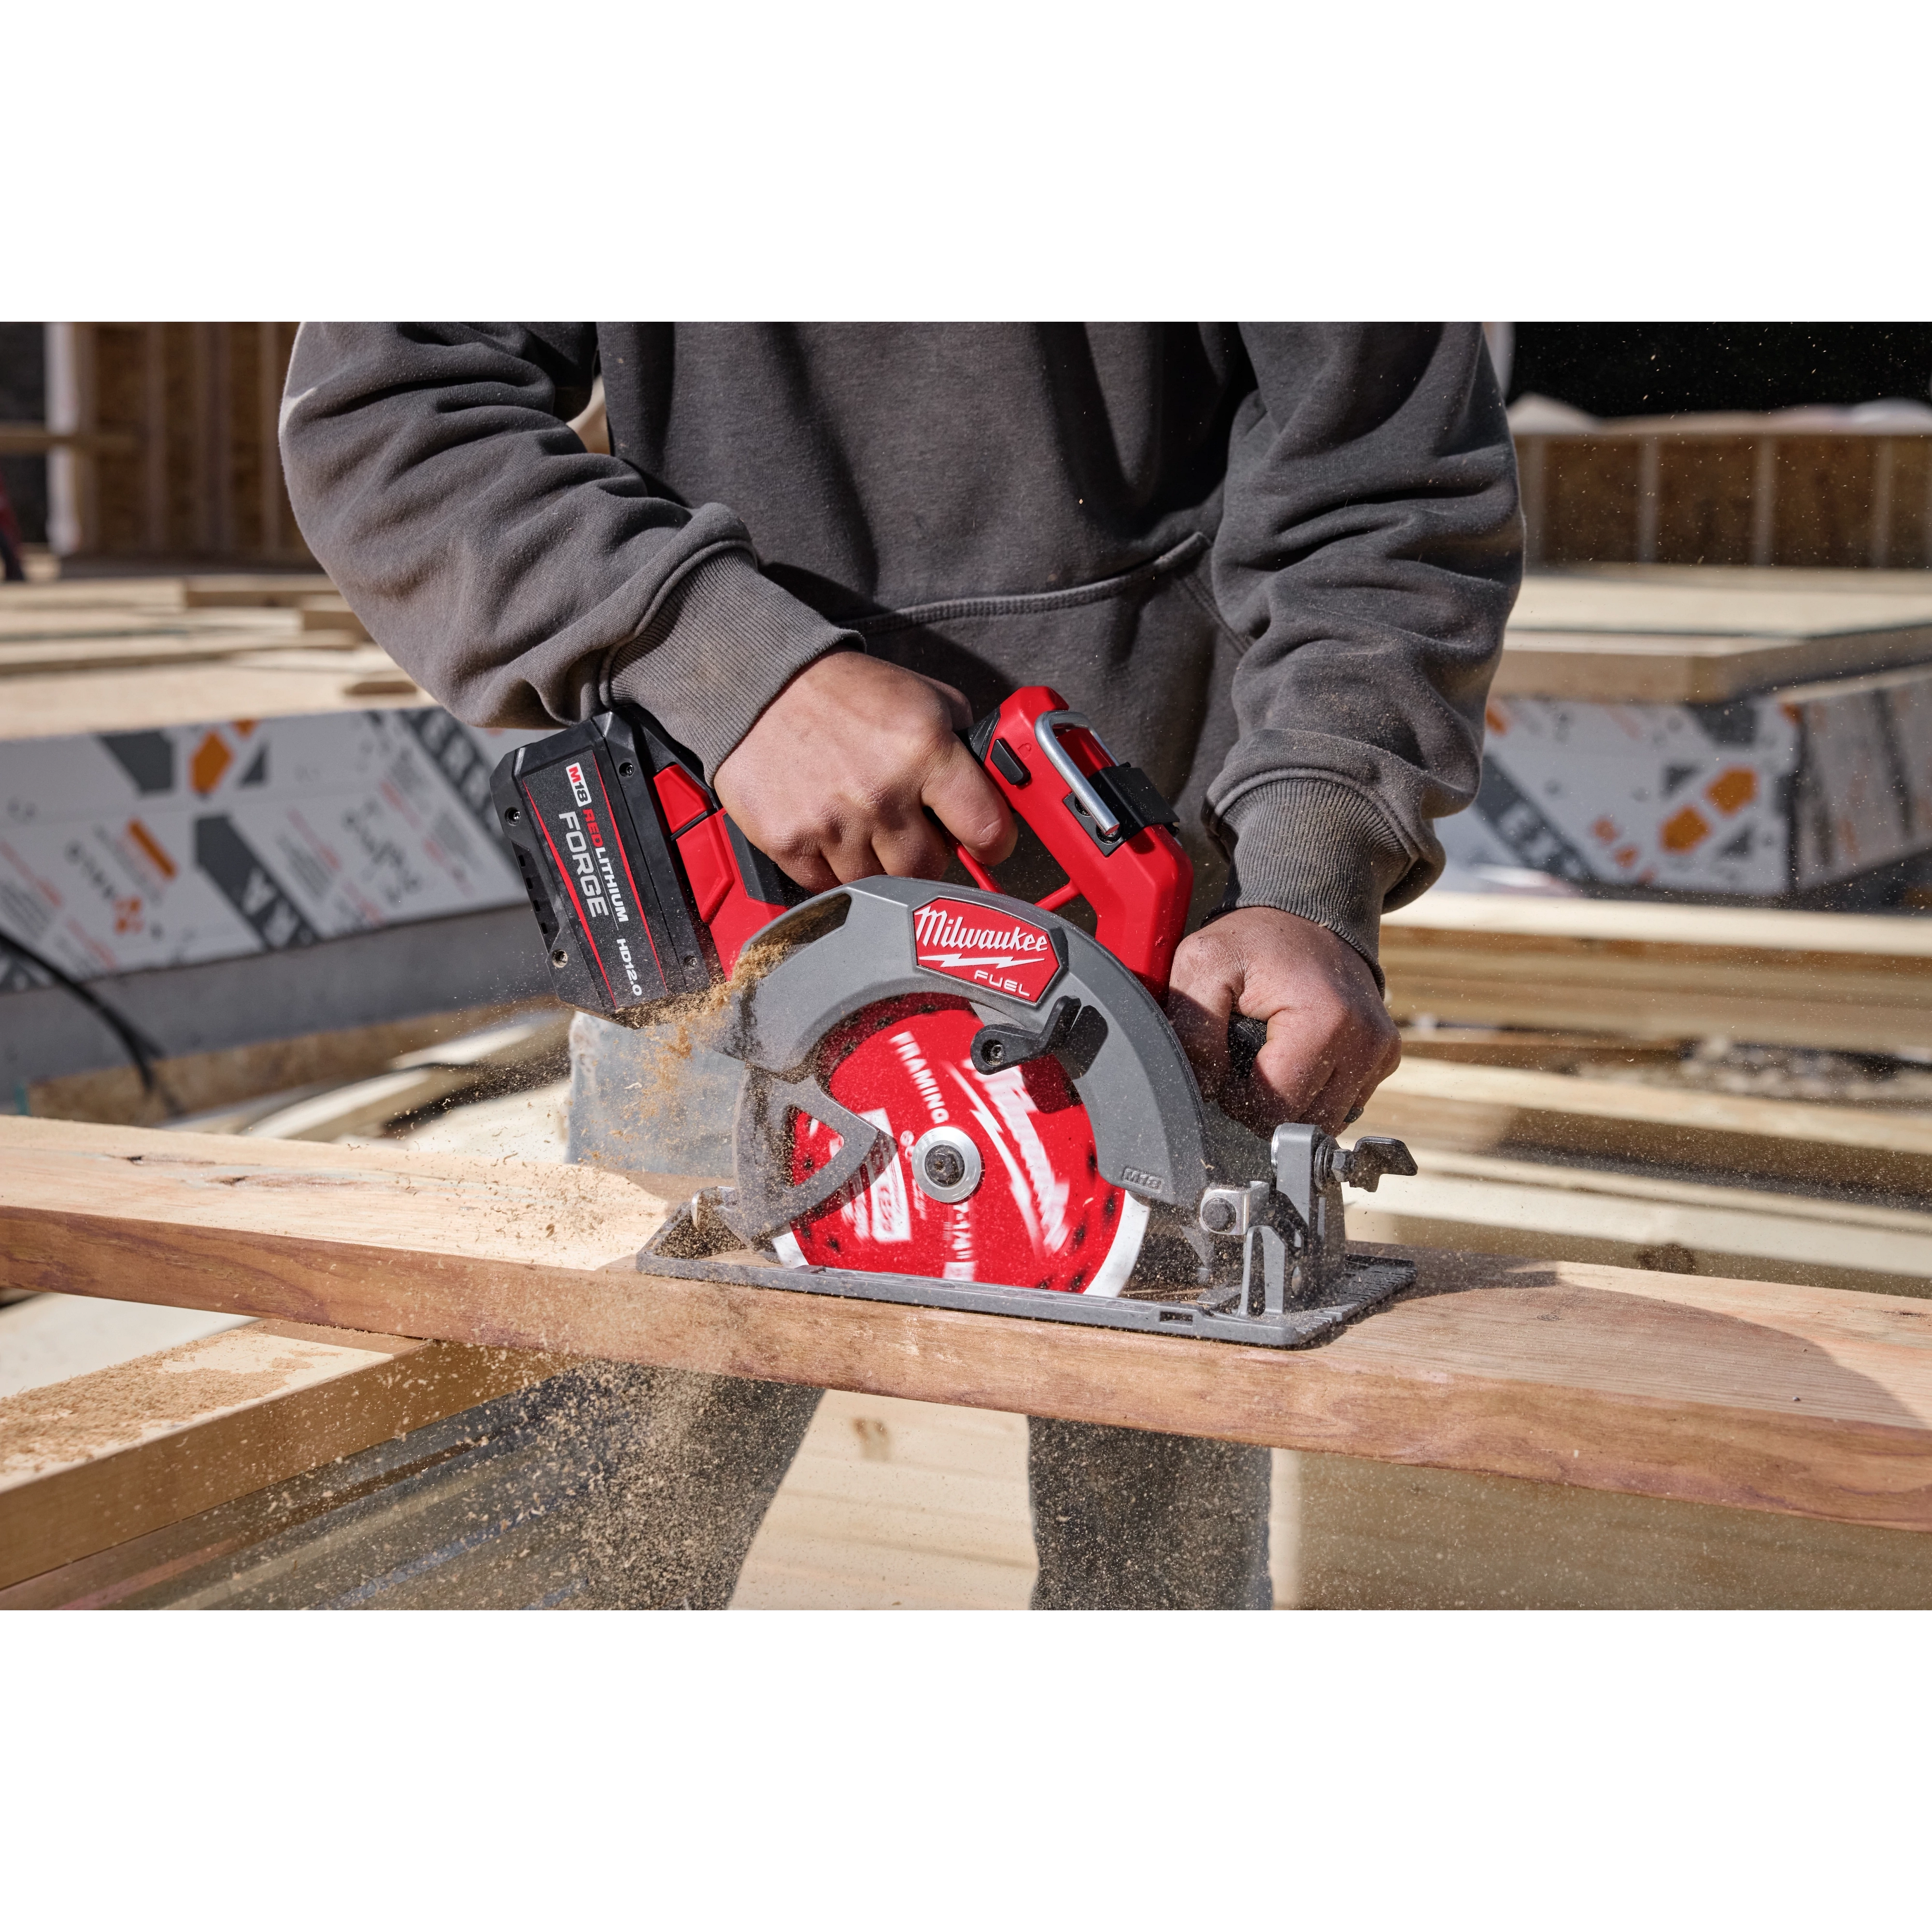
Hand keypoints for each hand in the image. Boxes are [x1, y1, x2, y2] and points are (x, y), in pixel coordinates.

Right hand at [714, 650, 1015, 890]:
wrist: (759, 685)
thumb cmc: (843, 693)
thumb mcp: (922, 696)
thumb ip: (962, 744)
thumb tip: (990, 790)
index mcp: (925, 750)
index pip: (986, 828)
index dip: (991, 841)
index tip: (984, 843)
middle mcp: (881, 793)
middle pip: (928, 869)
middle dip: (926, 854)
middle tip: (911, 831)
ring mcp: (833, 823)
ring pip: (879, 884)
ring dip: (877, 864)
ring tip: (862, 824)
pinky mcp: (789, 842)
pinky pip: (828, 886)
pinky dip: (833, 869)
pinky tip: (829, 832)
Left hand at [1167, 907, 1400, 1135]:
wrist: (1308, 912)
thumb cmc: (1254, 940)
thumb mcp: (1203, 965)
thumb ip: (1192, 1031)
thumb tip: (1204, 1088)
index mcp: (1325, 1022)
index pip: (1275, 1109)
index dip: (1238, 1099)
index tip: (1226, 1064)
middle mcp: (1364, 1042)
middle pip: (1304, 1122)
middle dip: (1265, 1105)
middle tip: (1244, 1062)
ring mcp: (1380, 1051)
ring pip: (1326, 1119)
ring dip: (1291, 1101)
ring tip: (1271, 1058)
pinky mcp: (1384, 1056)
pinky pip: (1344, 1103)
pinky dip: (1315, 1091)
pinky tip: (1297, 1057)